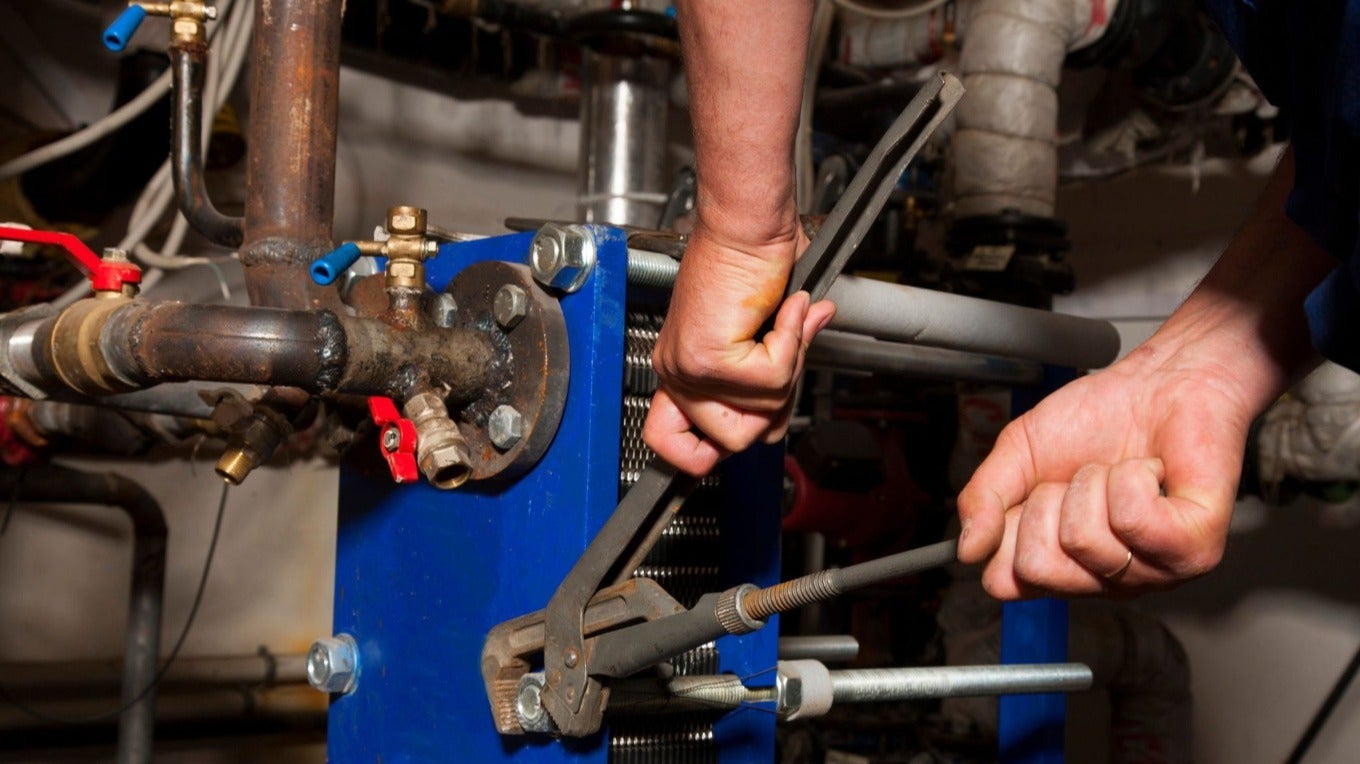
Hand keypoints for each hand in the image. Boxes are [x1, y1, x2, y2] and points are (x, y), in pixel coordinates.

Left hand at [643, 221, 835, 475]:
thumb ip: (771, 365)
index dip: (702, 453)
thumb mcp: (759, 329)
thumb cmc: (750, 259)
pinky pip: (771, 379)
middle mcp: (677, 371)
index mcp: (681, 367)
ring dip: (790, 365)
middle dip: (773, 407)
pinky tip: (785, 311)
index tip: (735, 431)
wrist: (747, 222)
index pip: (668, 441)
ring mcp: (689, 368)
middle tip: (784, 359)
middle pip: (730, 442)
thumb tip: (796, 372)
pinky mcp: (710, 358)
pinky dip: (792, 344)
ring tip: (784, 322)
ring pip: (760, 412)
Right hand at [956, 343, 1256, 598]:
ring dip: (1095, 483)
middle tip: (1079, 480)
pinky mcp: (1195, 548)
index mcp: (1062, 564)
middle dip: (1048, 503)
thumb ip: (983, 498)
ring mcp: (1153, 571)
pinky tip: (1151, 474)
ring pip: (1087, 542)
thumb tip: (968, 547)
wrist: (1162, 382)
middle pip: (1040, 568)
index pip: (1005, 583)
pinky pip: (1134, 522)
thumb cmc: (1099, 419)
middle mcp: (1105, 579)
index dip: (1007, 530)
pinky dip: (1132, 478)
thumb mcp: (1018, 453)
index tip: (1033, 494)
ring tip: (1120, 471)